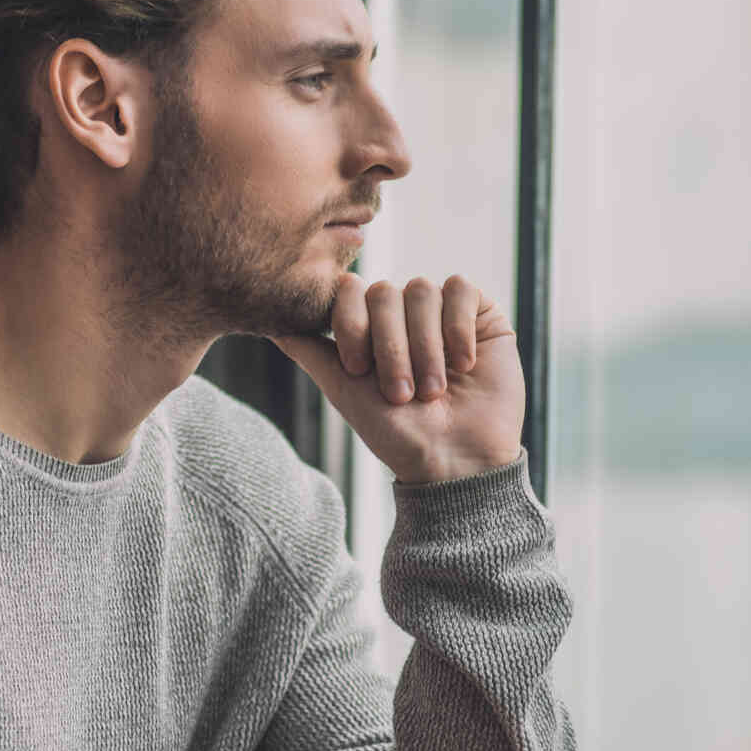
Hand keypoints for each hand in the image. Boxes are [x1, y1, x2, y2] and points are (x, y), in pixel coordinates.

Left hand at [272, 274, 523, 484]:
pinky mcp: (481, 314)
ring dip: (425, 346)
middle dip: (389, 346)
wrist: (455, 461)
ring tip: (433, 391)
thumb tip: (269, 323)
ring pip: (422, 290)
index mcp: (370, 327)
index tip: (358, 370)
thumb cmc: (397, 434)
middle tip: (400, 393)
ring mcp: (442, 311)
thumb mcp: (344, 390)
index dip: (351, 325)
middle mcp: (404, 314)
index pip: (349, 290)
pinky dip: (457, 328)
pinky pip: (461, 289)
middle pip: (385, 292)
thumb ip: (310, 352)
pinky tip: (463, 364)